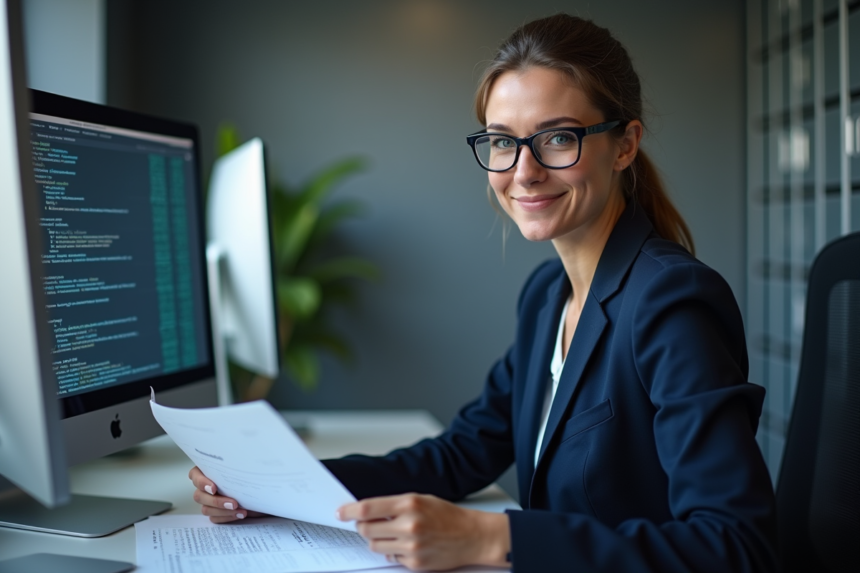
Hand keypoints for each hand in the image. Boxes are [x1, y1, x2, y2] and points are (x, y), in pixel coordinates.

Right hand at [188, 466, 265, 522]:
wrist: (260, 491)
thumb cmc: (249, 475)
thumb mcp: (245, 466)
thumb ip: (239, 464)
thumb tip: (245, 462)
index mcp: (207, 471)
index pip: (195, 475)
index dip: (201, 482)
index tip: (214, 488)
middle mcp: (204, 487)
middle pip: (199, 496)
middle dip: (216, 501)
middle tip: (233, 503)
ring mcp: (207, 501)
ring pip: (206, 509)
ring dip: (223, 511)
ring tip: (240, 510)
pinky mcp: (214, 513)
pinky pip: (215, 518)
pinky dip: (227, 517)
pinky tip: (240, 514)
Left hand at [337, 493, 509, 570]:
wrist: (473, 536)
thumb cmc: (448, 516)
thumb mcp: (421, 500)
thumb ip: (395, 504)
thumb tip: (368, 510)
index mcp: (409, 504)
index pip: (368, 508)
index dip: (349, 511)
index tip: (341, 512)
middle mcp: (408, 525)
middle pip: (366, 529)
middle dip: (362, 526)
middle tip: (367, 523)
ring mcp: (411, 546)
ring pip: (374, 545)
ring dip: (376, 539)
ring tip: (391, 533)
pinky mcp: (414, 563)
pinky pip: (390, 558)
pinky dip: (392, 551)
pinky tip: (405, 544)